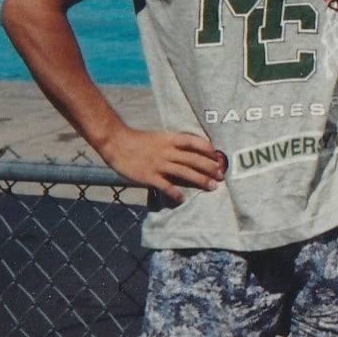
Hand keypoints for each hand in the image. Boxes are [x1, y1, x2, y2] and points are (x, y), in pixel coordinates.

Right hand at [95, 126, 222, 204]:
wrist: (116, 143)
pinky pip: (166, 186)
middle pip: (194, 159)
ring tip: (213, 187)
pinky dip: (175, 193)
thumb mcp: (159, 137)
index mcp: (170, 139)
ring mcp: (159, 164)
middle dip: (210, 168)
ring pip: (185, 172)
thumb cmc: (138, 140)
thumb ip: (173, 144)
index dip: (209, 149)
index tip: (218, 157)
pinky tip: (183, 199)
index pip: (195, 142)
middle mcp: (167, 151)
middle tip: (221, 176)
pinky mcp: (149, 176)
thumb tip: (190, 151)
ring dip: (201, 180)